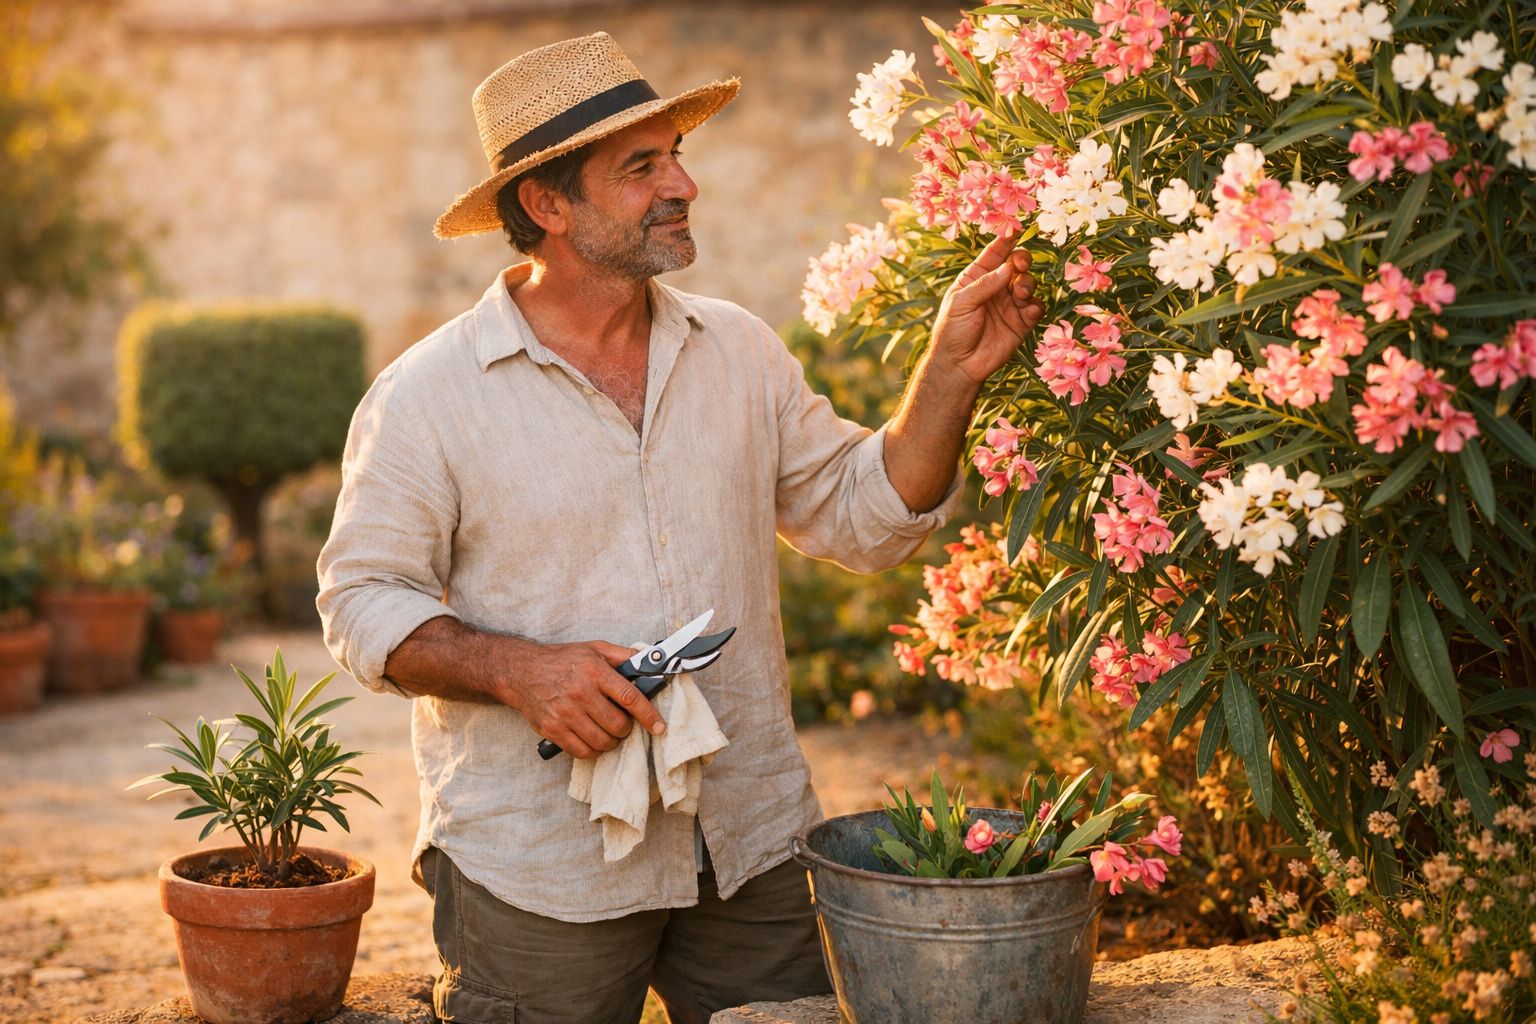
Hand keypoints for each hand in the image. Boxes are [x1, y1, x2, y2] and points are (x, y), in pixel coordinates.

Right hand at [509, 640, 665, 758]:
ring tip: (607, 731)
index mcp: (594, 671)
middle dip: (626, 728)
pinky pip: (582, 751)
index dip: (648, 715)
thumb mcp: (594, 649)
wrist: (523, 671)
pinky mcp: (552, 729)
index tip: (659, 726)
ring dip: (610, 741)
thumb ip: (623, 656)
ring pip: (602, 742)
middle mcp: (580, 693)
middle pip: (618, 725)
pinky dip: (592, 750)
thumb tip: (649, 660)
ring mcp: (565, 713)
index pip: (629, 697)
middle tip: (622, 723)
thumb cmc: (562, 660)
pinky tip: (591, 738)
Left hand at [929, 233, 1045, 383]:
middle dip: (1021, 260)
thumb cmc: (952, 331)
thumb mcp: (961, 303)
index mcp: (977, 277)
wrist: (959, 365)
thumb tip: (1009, 267)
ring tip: (1020, 292)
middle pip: (1016, 265)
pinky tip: (1029, 310)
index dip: (1006, 239)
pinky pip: (1035, 308)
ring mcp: (1009, 305)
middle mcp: (996, 287)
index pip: (995, 253)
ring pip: (1028, 284)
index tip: (1017, 227)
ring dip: (1028, 284)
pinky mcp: (1021, 323)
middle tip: (1020, 264)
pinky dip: (1036, 306)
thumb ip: (985, 284)